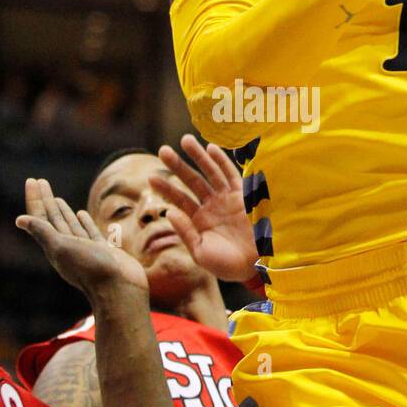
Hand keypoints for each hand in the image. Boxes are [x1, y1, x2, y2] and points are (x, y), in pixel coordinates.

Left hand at [16, 178, 148, 299]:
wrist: (119, 288)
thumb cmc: (91, 268)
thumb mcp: (62, 247)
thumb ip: (43, 232)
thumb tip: (19, 220)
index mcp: (55, 245)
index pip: (40, 217)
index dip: (35, 199)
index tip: (32, 181)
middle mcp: (67, 246)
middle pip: (52, 218)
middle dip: (45, 200)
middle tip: (40, 182)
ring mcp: (85, 248)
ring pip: (69, 225)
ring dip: (61, 210)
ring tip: (56, 198)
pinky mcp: (101, 250)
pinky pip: (88, 232)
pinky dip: (83, 222)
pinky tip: (81, 214)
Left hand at [150, 136, 258, 282]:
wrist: (256, 266)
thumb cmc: (227, 264)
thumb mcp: (200, 252)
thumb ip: (186, 232)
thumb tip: (170, 211)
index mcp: (199, 220)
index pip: (179, 199)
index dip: (165, 188)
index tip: (150, 177)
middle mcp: (211, 206)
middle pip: (191, 181)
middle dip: (178, 166)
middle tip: (163, 150)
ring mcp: (227, 199)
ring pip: (210, 173)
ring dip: (198, 157)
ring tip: (184, 140)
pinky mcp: (243, 196)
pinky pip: (231, 175)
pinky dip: (222, 162)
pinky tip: (211, 148)